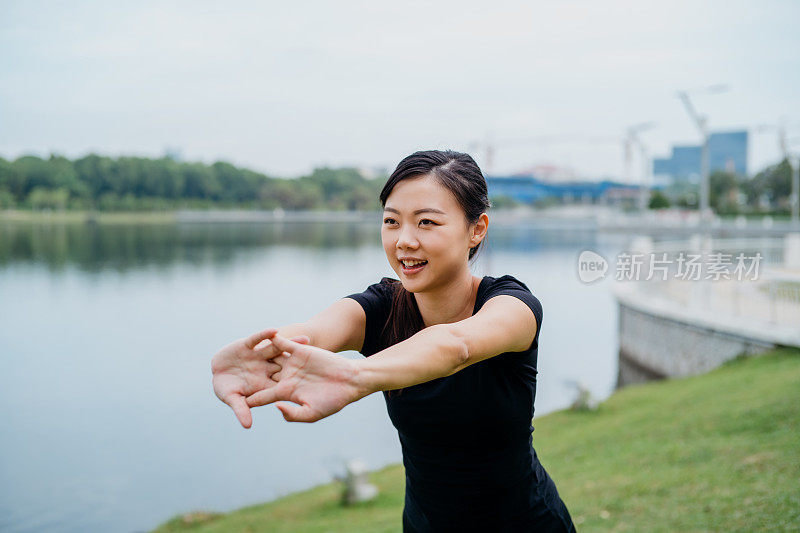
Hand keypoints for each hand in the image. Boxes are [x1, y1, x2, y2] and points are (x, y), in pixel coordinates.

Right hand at [211, 328, 310, 428]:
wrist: (215, 371)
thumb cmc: (225, 389)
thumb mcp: (232, 399)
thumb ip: (241, 410)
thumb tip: (247, 426)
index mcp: (265, 382)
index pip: (284, 383)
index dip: (299, 383)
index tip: (316, 383)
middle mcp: (265, 367)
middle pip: (287, 363)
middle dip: (302, 361)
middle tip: (322, 358)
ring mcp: (258, 355)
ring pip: (277, 349)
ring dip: (291, 343)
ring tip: (307, 338)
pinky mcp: (247, 345)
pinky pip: (258, 339)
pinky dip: (265, 335)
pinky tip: (275, 331)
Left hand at [245, 334, 366, 422]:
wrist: (350, 381)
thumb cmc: (333, 400)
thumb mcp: (311, 413)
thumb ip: (292, 413)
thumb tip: (276, 406)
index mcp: (287, 393)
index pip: (263, 396)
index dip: (250, 398)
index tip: (235, 400)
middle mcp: (287, 377)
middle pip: (263, 376)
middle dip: (247, 375)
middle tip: (228, 374)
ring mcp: (293, 363)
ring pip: (269, 358)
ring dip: (256, 355)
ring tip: (237, 350)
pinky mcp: (300, 350)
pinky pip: (282, 343)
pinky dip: (271, 338)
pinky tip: (257, 335)